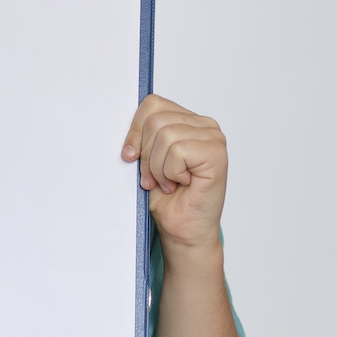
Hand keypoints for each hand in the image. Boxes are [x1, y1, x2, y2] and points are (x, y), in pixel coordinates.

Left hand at [122, 95, 227, 253]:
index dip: (135, 131)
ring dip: (159, 167)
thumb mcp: (147, 160)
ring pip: (165, 135)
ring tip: (168, 182)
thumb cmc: (168, 199)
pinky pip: (178, 150)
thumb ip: (143, 136)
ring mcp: (214, 138)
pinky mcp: (216, 154)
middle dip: (146, 154)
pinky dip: (171, 172)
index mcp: (189, 121)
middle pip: (156, 120)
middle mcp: (205, 126)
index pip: (152, 105)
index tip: (130, 157)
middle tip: (154, 178)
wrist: (183, 231)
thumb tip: (120, 119)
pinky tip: (182, 184)